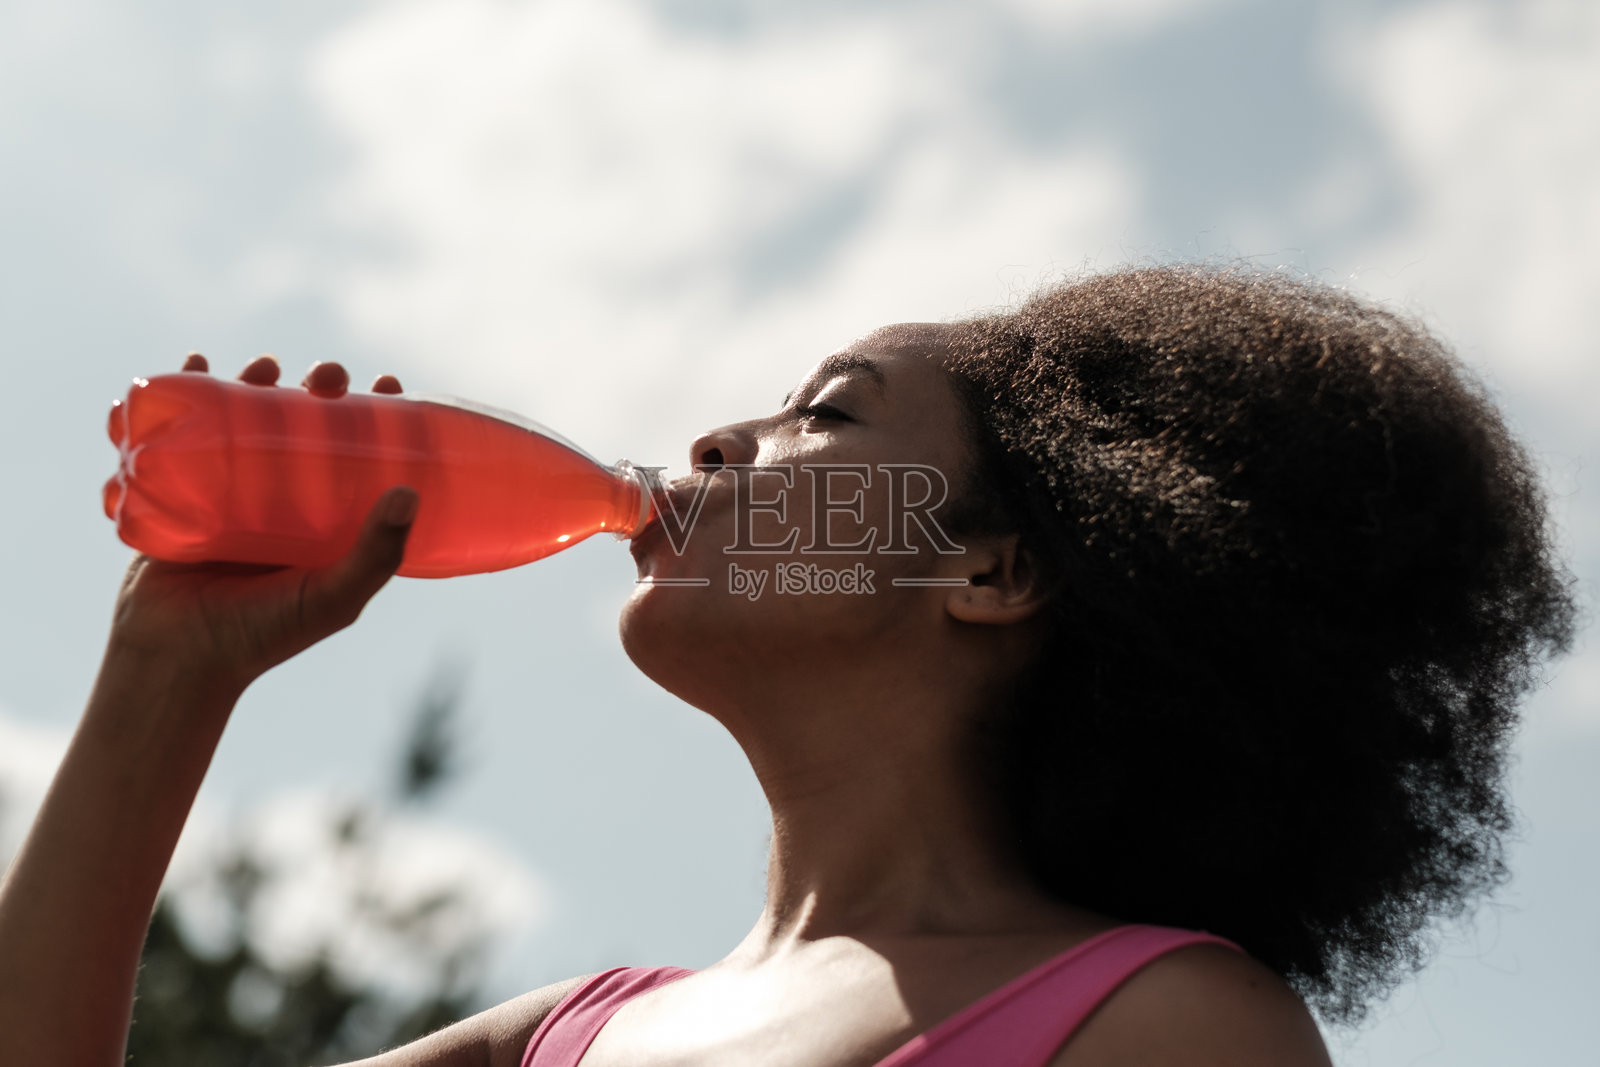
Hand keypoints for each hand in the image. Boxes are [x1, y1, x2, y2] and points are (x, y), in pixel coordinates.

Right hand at [108, 354, 416, 694]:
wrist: (178, 658)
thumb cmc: (264, 635)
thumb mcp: (334, 596)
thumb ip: (376, 554)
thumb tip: (411, 490)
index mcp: (328, 519)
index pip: (361, 452)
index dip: (378, 414)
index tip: (390, 384)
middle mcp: (285, 499)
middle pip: (308, 423)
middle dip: (321, 387)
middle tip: (329, 375)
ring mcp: (232, 491)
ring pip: (250, 418)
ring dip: (258, 380)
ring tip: (266, 365)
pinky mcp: (182, 489)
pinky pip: (185, 431)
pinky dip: (188, 390)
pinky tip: (195, 364)